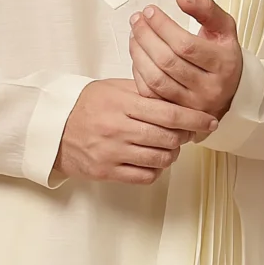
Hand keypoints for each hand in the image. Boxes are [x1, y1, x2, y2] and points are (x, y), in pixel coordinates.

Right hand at [54, 78, 215, 185]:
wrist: (53, 128)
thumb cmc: (88, 106)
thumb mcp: (113, 88)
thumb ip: (144, 91)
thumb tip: (178, 95)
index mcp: (122, 103)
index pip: (168, 112)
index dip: (194, 118)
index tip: (210, 121)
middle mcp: (118, 128)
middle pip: (168, 138)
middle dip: (184, 136)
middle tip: (185, 133)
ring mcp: (112, 152)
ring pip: (160, 159)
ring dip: (172, 154)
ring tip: (168, 146)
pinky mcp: (107, 171)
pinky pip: (145, 176)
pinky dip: (156, 169)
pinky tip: (153, 160)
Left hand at [129, 0, 243, 122]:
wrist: (231, 90)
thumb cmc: (223, 55)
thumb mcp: (224, 28)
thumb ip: (206, 9)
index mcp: (224, 64)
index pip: (186, 45)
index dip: (163, 26)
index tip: (150, 11)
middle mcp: (210, 88)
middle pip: (168, 61)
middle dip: (146, 36)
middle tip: (137, 20)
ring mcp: (192, 105)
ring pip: (156, 79)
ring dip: (139, 53)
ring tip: (134, 34)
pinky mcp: (177, 114)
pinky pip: (150, 94)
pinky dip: (139, 72)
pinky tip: (138, 55)